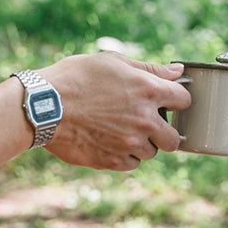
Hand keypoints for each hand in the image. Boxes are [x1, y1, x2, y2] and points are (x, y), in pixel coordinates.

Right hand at [42, 53, 191, 170]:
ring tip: (119, 130)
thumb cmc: (76, 77)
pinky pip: (132, 164)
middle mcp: (145, 119)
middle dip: (164, 131)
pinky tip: (109, 141)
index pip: (184, 101)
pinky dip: (125, 156)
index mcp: (149, 90)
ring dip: (142, 144)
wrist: (43, 106)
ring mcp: (130, 143)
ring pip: (151, 152)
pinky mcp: (113, 161)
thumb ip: (150, 69)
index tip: (166, 102)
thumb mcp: (113, 62)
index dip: (176, 100)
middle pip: (174, 138)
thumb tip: (177, 71)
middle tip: (146, 123)